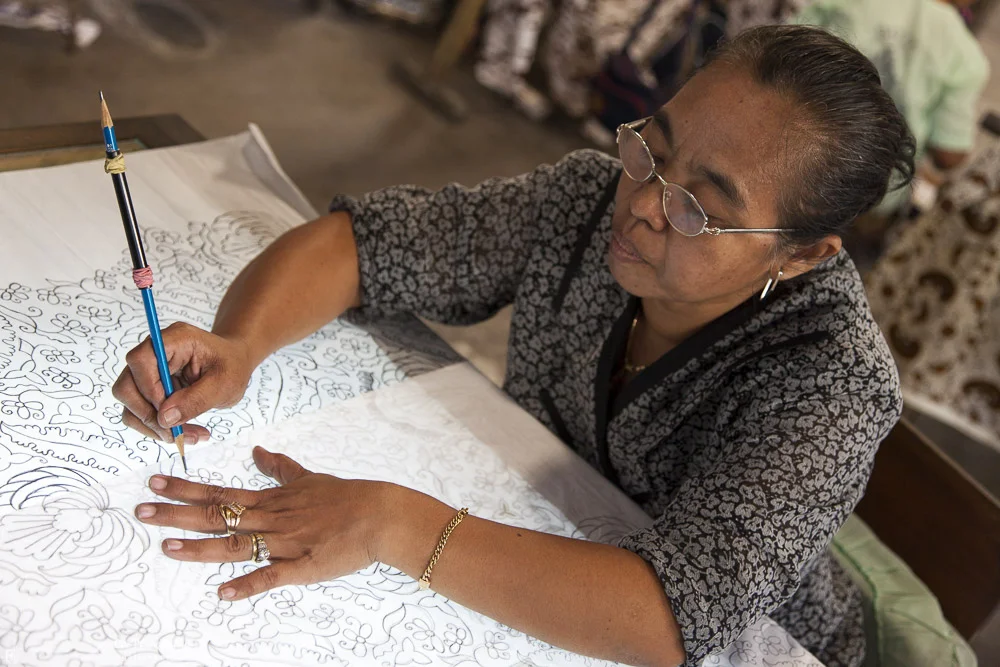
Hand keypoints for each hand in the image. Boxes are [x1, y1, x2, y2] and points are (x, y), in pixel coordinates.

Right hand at [112, 322, 254, 442]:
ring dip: (154, 427)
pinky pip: (140, 412)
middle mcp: (154, 353)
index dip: (149, 389)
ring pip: (131, 404)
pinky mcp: (149, 388)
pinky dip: (158, 428)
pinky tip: (185, 433)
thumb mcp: (225, 384)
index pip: (141, 360)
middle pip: (127, 386)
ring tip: (189, 437)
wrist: (233, 363)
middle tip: (176, 434)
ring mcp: (148, 371)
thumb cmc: (232, 366)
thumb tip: (164, 419)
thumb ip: (196, 400)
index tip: (169, 411)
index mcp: (175, 340)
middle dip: (148, 416)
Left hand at [134, 446, 391, 599]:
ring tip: (167, 547)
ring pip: (235, 545)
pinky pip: (270, 576)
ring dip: (200, 548)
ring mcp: (284, 543)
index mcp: (270, 500)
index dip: (185, 489)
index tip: (156, 483)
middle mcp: (270, 519)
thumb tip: (257, 450)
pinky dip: (247, 585)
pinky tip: (222, 594)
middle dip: (177, 513)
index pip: (220, 492)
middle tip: (142, 511)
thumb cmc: (344, 497)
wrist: (377, 515)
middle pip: (217, 515)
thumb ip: (279, 467)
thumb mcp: (308, 477)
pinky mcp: (301, 566)